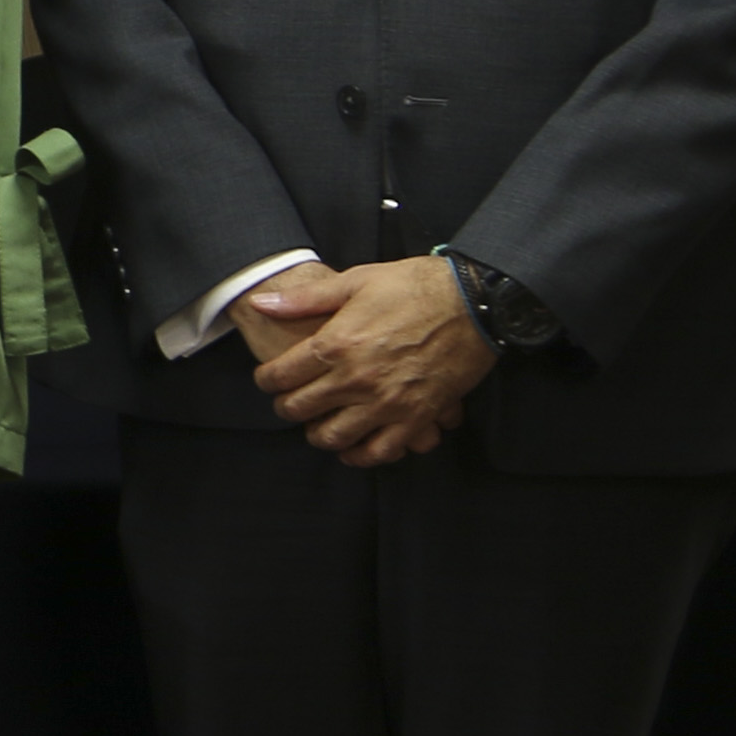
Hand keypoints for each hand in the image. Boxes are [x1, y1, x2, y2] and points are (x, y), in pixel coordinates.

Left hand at [241, 254, 489, 466]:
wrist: (475, 300)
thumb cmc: (414, 286)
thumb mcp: (356, 281)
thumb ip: (306, 299)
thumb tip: (260, 304)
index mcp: (337, 344)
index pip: (281, 376)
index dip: (266, 380)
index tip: (269, 378)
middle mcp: (357, 379)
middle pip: (300, 409)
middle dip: (286, 406)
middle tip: (289, 400)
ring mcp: (388, 402)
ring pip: (333, 437)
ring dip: (318, 433)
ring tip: (318, 423)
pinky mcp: (417, 417)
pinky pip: (380, 451)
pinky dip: (361, 454)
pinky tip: (353, 446)